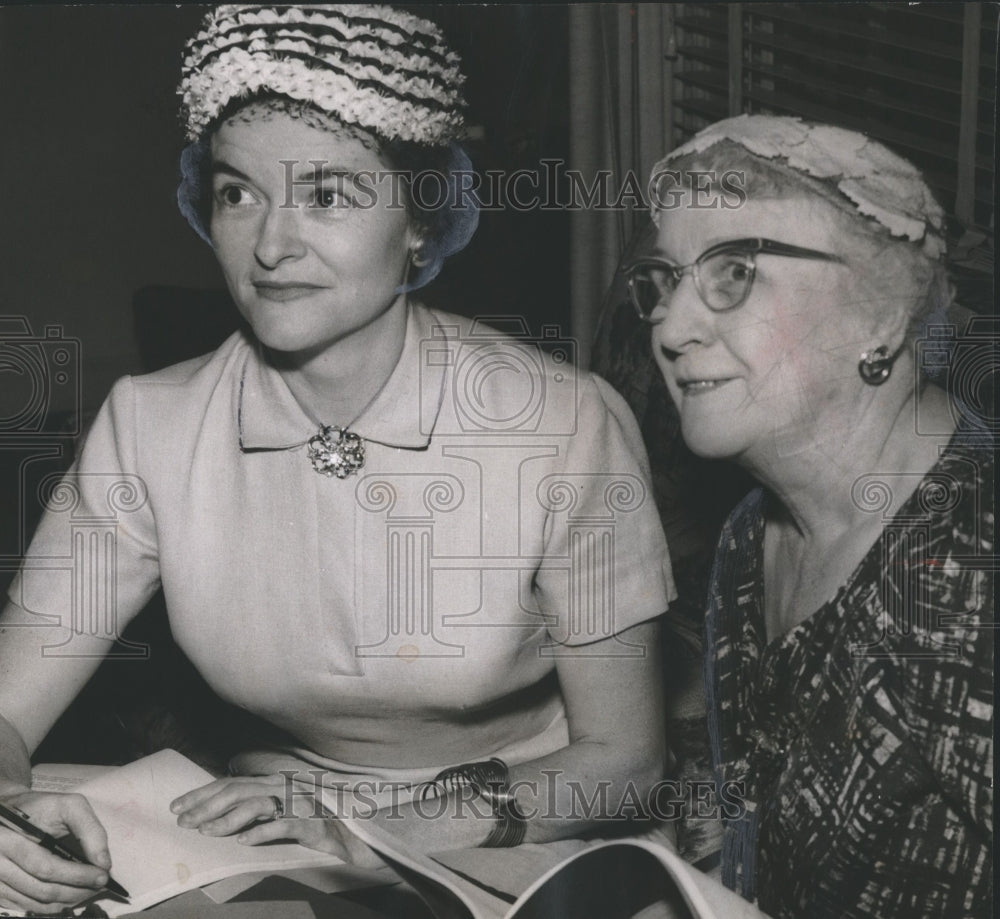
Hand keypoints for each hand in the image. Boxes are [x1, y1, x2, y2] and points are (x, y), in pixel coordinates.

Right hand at [0, 791, 111, 914]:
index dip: (77, 875)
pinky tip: (69, 896)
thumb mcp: (67, 806)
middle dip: (76, 890)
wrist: (10, 814)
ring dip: (67, 900)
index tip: (102, 875)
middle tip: (100, 885)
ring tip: (89, 890)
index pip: (46, 867)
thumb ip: (89, 829)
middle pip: (41, 889)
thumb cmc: (41, 808)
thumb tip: (103, 863)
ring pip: (35, 902)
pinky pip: (26, 906)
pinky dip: (51, 906)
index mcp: (8, 840)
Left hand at [170, 777, 383, 869]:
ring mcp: (302, 804)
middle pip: (239, 790)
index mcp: (278, 784)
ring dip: (228, 818)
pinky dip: (262, 831)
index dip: (204, 792)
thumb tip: (226, 819)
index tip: (178, 806)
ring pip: (257, 804)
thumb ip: (263, 810)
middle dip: (206, 804)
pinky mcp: (315, 824)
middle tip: (182, 820)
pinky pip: (284, 824)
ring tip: (206, 832)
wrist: (366, 836)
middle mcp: (287, 788)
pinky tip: (245, 842)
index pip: (234, 782)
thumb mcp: (288, 816)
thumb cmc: (325, 827)